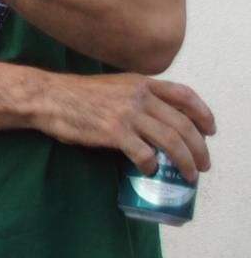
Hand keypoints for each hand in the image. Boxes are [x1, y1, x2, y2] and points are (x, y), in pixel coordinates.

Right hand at [35, 72, 213, 179]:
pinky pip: (144, 153)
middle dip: (199, 148)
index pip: (185, 95)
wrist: (47, 98)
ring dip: (185, 161)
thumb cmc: (75, 95)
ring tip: (188, 174)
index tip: (210, 130)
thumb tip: (154, 123)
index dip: (203, 113)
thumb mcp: (112, 87)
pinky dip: (151, 165)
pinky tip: (148, 170)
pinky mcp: (114, 132)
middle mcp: (139, 96)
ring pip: (171, 141)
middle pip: (184, 123)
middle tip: (202, 164)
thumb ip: (135, 97)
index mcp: (140, 82)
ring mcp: (128, 113)